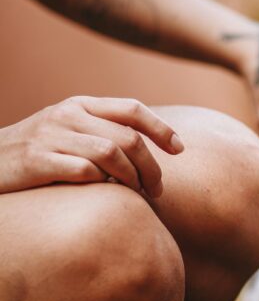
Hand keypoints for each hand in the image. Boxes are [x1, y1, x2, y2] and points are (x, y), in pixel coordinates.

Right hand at [0, 96, 183, 197]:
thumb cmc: (36, 154)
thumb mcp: (68, 132)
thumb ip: (102, 133)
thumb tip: (149, 150)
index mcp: (79, 105)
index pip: (132, 109)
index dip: (161, 129)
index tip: (180, 150)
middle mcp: (66, 115)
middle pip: (129, 138)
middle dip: (152, 167)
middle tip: (158, 190)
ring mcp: (50, 136)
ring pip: (111, 154)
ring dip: (133, 179)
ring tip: (139, 195)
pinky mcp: (37, 161)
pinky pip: (85, 172)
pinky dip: (102, 185)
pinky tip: (105, 194)